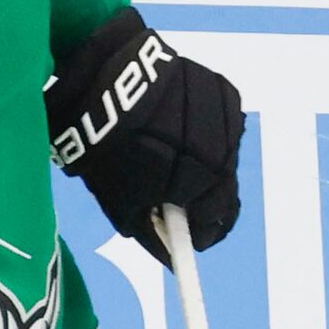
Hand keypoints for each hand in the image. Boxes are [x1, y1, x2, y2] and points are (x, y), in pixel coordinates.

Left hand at [49, 7, 243, 265]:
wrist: (102, 73)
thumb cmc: (101, 141)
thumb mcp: (116, 193)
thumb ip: (148, 225)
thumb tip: (172, 255)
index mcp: (181, 171)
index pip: (209, 214)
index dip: (204, 230)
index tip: (198, 241)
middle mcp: (208, 143)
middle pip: (222, 185)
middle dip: (209, 201)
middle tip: (194, 210)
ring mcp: (219, 116)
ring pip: (227, 154)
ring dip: (211, 167)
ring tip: (189, 170)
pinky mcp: (222, 91)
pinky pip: (227, 126)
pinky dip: (214, 137)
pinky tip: (196, 139)